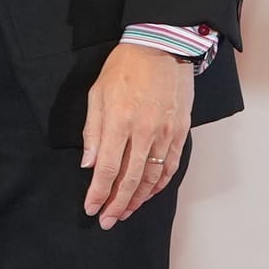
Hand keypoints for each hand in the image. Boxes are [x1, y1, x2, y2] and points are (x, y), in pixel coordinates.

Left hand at [80, 40, 194, 224]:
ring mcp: (165, 133)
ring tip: (126, 212)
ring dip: (138, 198)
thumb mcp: (97, 94)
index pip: (107, 168)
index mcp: (119, 121)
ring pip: (152, 177)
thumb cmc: (123, 68)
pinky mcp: (180, 131)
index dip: (98, 193)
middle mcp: (144, 131)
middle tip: (108, 221)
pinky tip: (149, 193)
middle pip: (130, 179)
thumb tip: (88, 164)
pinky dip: (160, 184)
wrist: (161, 47)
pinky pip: (170, 165)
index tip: (92, 208)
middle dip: (117, 204)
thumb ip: (93, 130)